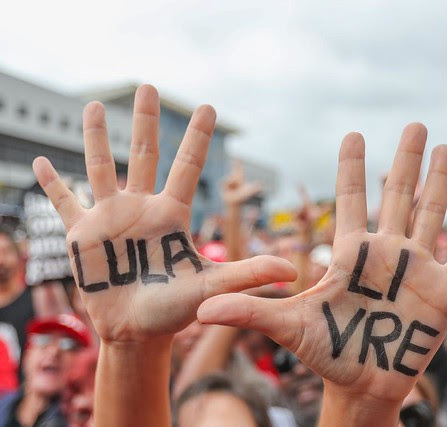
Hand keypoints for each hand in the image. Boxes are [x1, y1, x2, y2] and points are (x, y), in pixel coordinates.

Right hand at [32, 85, 295, 342]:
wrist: (137, 332)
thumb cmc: (175, 310)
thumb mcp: (212, 286)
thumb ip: (248, 274)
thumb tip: (292, 271)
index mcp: (172, 214)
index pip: (187, 166)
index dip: (197, 137)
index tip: (208, 106)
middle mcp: (142, 208)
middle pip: (144, 155)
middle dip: (145, 121)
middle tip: (148, 86)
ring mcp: (110, 218)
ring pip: (101, 167)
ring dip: (95, 138)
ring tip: (92, 106)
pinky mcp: (82, 235)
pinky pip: (64, 202)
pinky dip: (52, 184)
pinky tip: (40, 162)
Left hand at [198, 123, 446, 405]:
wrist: (362, 384)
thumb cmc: (326, 353)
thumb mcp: (290, 328)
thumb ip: (252, 312)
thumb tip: (204, 309)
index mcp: (351, 253)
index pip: (351, 199)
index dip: (352, 167)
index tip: (353, 134)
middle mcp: (386, 253)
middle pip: (397, 195)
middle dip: (405, 159)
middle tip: (414, 123)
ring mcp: (417, 269)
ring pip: (432, 215)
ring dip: (440, 183)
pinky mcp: (444, 293)